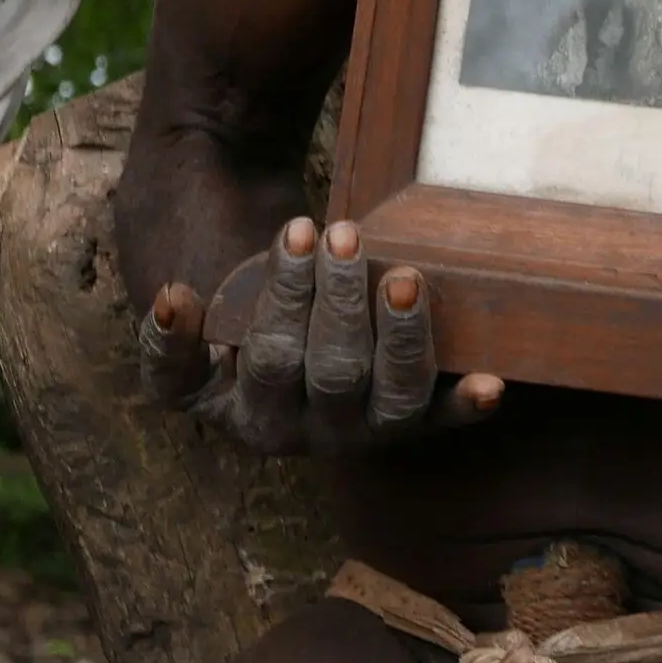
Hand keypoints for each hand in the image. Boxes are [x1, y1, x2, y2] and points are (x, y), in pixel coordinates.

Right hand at [138, 217, 502, 455]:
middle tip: (345, 231)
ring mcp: (364, 431)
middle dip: (339, 295)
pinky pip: (439, 422)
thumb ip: (171, 335)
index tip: (299, 228)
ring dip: (402, 335)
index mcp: (246, 416)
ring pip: (389, 393)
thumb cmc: (236, 329)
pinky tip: (490, 385)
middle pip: (330, 369)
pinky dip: (465, 406)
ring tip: (403, 277)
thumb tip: (172, 300)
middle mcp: (308, 434)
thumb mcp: (191, 342)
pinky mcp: (410, 425)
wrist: (281, 344)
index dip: (283, 294)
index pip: (266, 357)